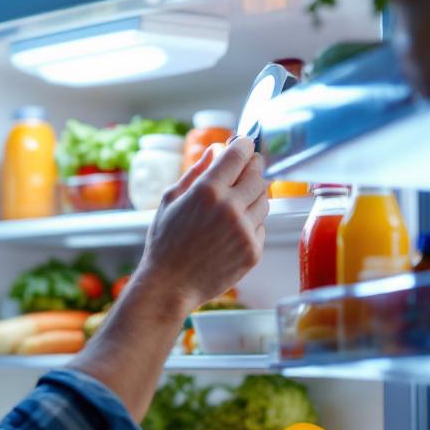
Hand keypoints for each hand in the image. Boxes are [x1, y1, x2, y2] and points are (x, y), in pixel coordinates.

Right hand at [136, 137, 268, 309]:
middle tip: (244, 168)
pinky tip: (232, 229)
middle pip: (258, 173)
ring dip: (254, 194)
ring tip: (235, 202)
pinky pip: (261, 225)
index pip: (240, 154)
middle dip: (253, 166)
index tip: (244, 144)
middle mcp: (230, 207)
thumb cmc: (165, 242)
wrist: (170, 285)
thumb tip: (215, 150)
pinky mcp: (254, 250)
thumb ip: (195, 172)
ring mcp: (245, 230)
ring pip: (265, 199)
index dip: (244, 145)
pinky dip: (251, 222)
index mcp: (207, 190)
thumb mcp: (170, 200)